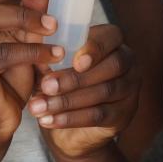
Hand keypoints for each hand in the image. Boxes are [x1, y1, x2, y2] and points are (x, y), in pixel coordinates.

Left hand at [28, 24, 137, 159]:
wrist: (68, 125)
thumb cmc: (59, 82)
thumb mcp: (50, 62)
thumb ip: (46, 48)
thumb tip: (34, 37)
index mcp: (111, 41)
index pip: (111, 36)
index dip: (95, 47)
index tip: (74, 60)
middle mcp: (128, 63)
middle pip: (111, 66)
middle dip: (75, 77)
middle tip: (46, 85)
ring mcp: (129, 90)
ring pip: (103, 92)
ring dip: (67, 100)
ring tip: (39, 106)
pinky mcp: (123, 115)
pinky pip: (98, 115)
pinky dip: (71, 118)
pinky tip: (49, 120)